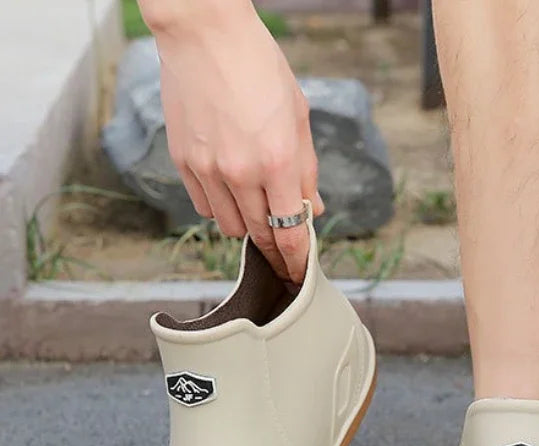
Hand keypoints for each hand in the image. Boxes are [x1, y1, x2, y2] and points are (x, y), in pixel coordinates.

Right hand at [152, 7, 322, 281]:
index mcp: (277, 161)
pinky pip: (203, 207)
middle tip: (281, 253)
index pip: (288, 232)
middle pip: (259, 235)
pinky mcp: (182, 162)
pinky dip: (219, 207)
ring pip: (229, 226)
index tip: (299, 273)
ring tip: (254, 205)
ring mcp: (208, 170)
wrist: (204, 33)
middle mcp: (241, 172)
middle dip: (273, 249)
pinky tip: (228, 188)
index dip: (296, 260)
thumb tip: (310, 210)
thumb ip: (305, 171)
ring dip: (246, 225)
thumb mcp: (298, 117)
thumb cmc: (258, 67)